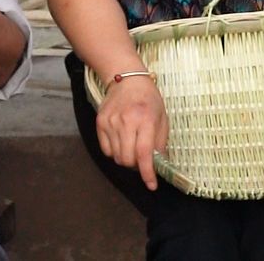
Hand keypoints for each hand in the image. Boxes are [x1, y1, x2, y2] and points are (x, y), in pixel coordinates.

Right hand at [96, 75, 168, 190]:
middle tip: (142, 160)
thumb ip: (161, 143)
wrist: (127, 79)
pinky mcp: (100, 122)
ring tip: (132, 148)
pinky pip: (106, 149)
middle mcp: (126, 121)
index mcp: (145, 119)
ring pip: (116, 156)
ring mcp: (110, 122)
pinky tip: (121, 142)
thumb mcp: (162, 118)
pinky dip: (114, 152)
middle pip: (127, 159)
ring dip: (126, 159)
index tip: (151, 184)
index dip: (147, 173)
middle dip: (136, 166)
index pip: (144, 153)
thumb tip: (158, 165)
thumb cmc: (148, 98)